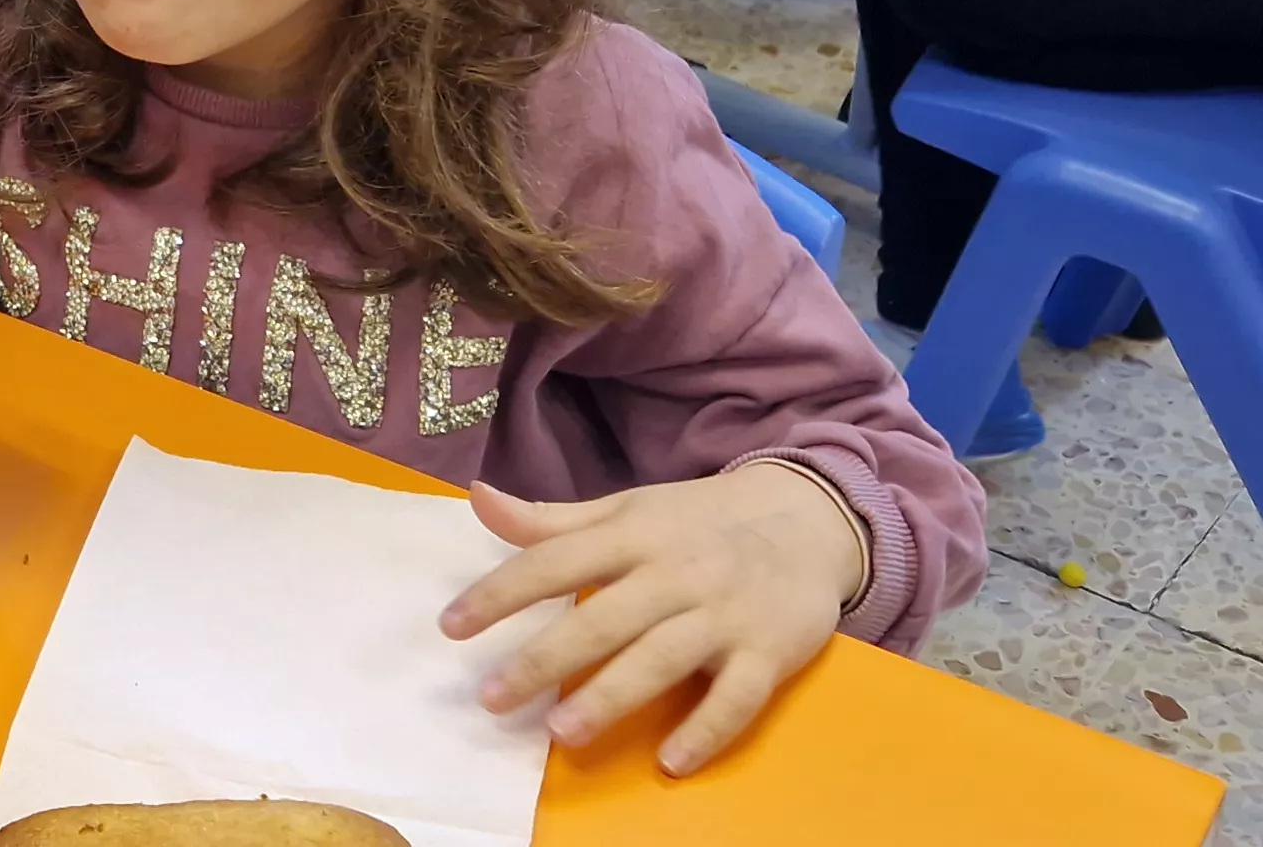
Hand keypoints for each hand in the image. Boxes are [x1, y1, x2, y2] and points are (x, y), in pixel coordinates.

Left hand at [440, 467, 867, 774]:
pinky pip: (737, 698)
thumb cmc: (699, 521)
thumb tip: (477, 500)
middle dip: (545, 659)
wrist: (810, 518)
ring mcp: (724, 615)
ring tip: (562, 732)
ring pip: (662, 659)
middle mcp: (675, 574)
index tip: (451, 626)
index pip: (555, 561)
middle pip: (603, 619)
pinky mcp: (769, 652)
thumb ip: (552, 521)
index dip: (501, 592)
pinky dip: (707, 730)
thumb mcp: (628, 510)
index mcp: (634, 535)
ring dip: (612, 696)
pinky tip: (671, 762)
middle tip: (493, 698)